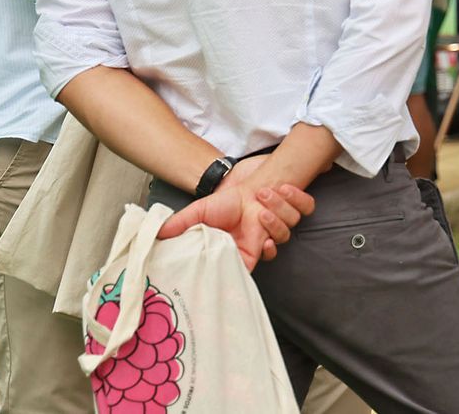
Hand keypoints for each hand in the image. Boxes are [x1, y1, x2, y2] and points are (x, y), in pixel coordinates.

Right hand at [157, 174, 314, 271]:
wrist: (242, 184)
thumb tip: (155, 238)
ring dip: (278, 210)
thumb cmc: (222, 203)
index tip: (249, 254)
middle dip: (269, 230)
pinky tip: (282, 192)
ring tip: (263, 196)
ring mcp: (273, 232)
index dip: (248, 268)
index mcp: (235, 252)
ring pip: (287, 229)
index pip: (242, 273)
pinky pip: (302, 214)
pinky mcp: (289, 215)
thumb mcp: (197, 214)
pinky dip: (297, 201)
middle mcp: (257, 246)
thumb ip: (179, 226)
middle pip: (273, 251)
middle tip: (259, 215)